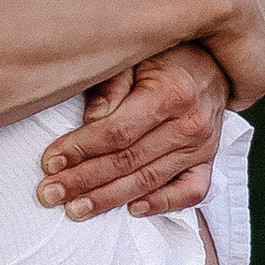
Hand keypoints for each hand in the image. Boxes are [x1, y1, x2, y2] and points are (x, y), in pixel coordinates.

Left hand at [38, 44, 230, 221]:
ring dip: (109, 199)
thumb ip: (112, 83)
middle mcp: (190, 123)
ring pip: (149, 180)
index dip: (81, 149)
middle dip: (84, 180)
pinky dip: (162, 204)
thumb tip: (91, 119)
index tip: (50, 162)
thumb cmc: (167, 57)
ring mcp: (202, 146)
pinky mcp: (208, 160)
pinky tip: (132, 210)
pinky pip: (190, 191)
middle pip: (128, 161)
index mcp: (170, 92)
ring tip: (75, 209)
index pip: (117, 131)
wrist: (214, 62)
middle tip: (50, 193)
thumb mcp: (136, 55)